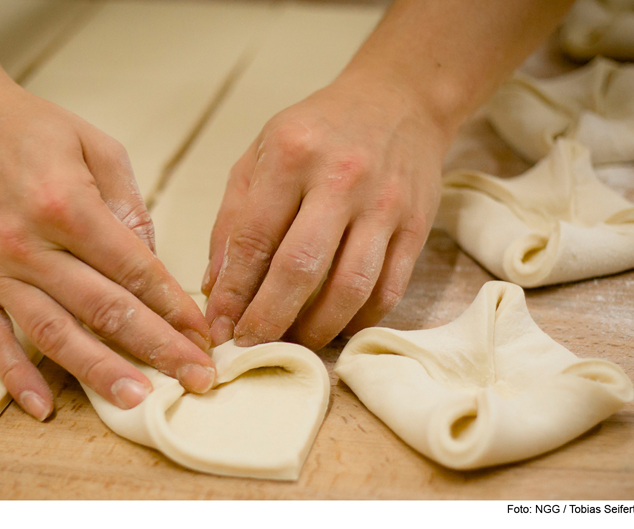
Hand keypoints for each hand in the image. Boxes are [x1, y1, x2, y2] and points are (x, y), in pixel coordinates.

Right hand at [0, 76, 214, 419]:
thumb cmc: (29, 129)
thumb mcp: (96, 147)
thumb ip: (129, 205)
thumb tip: (151, 260)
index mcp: (68, 205)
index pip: (135, 271)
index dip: (174, 307)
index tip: (201, 334)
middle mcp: (29, 243)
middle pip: (105, 308)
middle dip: (156, 348)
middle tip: (194, 377)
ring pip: (54, 332)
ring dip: (99, 371)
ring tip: (137, 400)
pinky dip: (15, 375)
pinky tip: (43, 405)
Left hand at [203, 76, 453, 349]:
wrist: (400, 101)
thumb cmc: (318, 130)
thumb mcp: (261, 153)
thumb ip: (234, 217)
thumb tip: (216, 286)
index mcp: (291, 153)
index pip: (253, 238)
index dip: (233, 293)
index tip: (218, 327)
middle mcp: (341, 178)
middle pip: (301, 269)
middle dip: (269, 320)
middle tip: (250, 347)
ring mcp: (385, 204)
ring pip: (350, 288)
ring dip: (316, 329)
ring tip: (292, 344)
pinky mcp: (417, 226)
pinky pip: (388, 290)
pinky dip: (358, 320)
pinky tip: (335, 327)